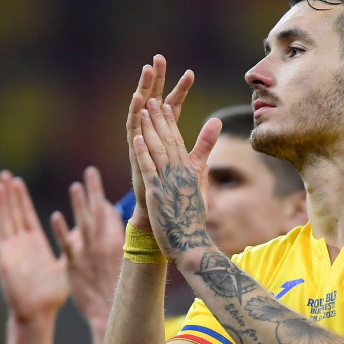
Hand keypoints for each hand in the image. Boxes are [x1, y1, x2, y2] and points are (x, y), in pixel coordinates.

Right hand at [0, 171, 68, 321]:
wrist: (39, 314)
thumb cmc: (52, 294)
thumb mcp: (66, 264)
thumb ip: (73, 247)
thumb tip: (85, 233)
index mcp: (35, 243)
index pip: (26, 214)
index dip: (21, 198)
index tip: (16, 180)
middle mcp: (21, 244)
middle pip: (13, 213)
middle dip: (10, 194)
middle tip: (4, 174)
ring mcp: (11, 252)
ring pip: (4, 222)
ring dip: (0, 204)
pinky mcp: (4, 262)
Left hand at [51, 166, 124, 334]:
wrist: (110, 312)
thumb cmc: (121, 290)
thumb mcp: (130, 265)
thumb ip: (124, 245)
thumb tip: (127, 232)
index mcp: (120, 242)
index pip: (112, 215)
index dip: (105, 202)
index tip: (100, 190)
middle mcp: (105, 243)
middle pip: (99, 212)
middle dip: (95, 190)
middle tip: (90, 172)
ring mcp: (89, 253)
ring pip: (83, 223)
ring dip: (79, 204)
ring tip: (75, 187)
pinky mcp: (75, 265)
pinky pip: (67, 244)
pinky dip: (61, 230)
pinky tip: (55, 217)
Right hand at [125, 55, 193, 230]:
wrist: (160, 212)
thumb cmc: (176, 190)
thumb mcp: (195, 162)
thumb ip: (205, 142)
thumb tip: (218, 123)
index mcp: (166, 135)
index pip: (174, 106)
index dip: (181, 90)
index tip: (190, 72)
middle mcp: (151, 135)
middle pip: (154, 101)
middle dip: (157, 80)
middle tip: (158, 58)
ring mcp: (141, 141)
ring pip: (141, 109)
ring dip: (143, 89)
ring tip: (146, 71)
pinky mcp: (134, 151)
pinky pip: (132, 127)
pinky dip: (134, 112)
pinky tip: (137, 98)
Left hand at [131, 97, 221, 262]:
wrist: (190, 244)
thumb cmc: (193, 220)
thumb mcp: (200, 189)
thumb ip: (202, 165)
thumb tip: (206, 154)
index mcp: (190, 172)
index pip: (179, 142)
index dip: (171, 122)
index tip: (164, 105)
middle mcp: (180, 174)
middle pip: (169, 141)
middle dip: (160, 119)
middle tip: (152, 98)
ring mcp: (168, 183)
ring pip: (158, 150)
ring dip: (151, 129)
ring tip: (144, 111)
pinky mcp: (157, 194)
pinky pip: (149, 169)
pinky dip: (143, 152)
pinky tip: (137, 138)